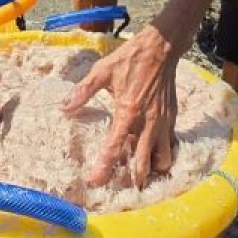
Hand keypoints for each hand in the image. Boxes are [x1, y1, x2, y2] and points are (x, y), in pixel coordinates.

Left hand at [62, 25, 179, 187]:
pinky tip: (151, 154)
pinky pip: (169, 145)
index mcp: (128, 110)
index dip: (105, 166)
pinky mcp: (172, 118)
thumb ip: (83, 91)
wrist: (160, 48)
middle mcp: (148, 121)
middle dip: (132, 179)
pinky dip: (161, 155)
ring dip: (151, 169)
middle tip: (121, 188)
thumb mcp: (102, 71)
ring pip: (162, 158)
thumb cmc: (130, 58)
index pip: (115, 146)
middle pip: (143, 162)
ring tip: (139, 173)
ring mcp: (163, 122)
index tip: (95, 181)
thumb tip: (65, 108)